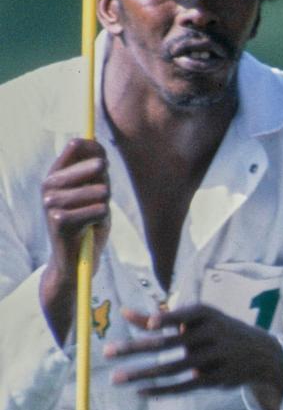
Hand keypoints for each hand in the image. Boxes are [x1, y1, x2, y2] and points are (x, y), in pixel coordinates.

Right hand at [39, 138, 110, 344]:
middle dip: (106, 185)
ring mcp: (51, 202)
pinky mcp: (59, 220)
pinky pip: (99, 210)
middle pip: (95, 167)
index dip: (97, 150)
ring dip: (104, 205)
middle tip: (98, 201)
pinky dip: (101, 220)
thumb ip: (97, 175)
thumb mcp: (94, 195)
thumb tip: (101, 157)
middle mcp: (49, 185)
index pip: (78, 146)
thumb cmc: (88, 225)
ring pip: (101, 191)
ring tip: (92, 217)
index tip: (105, 163)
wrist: (74, 263)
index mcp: (55, 175)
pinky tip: (89, 228)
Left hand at [105, 304, 282, 409]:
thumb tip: (125, 313)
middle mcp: (211, 335)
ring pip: (173, 368)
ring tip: (116, 378)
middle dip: (135, 348)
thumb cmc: (217, 330)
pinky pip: (184, 386)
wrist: (259, 354)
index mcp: (207, 314)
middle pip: (169, 343)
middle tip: (107, 352)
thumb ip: (161, 317)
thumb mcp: (197, 319)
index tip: (151, 324)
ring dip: (142, 374)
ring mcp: (214, 359)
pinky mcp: (214, 380)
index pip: (184, 316)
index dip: (168, 320)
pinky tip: (140, 391)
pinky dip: (162, 390)